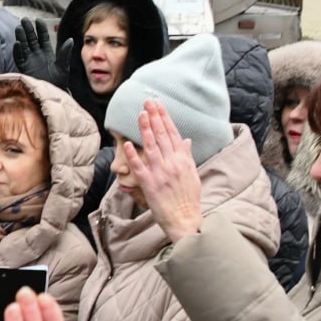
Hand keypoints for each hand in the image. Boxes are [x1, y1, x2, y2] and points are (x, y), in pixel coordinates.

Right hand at [13, 18, 65, 87]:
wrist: (53, 94)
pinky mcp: (24, 69)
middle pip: (31, 39)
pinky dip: (18, 51)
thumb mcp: (63, 66)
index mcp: (47, 53)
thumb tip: (71, 40)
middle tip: (24, 20)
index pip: (43, 38)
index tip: (38, 20)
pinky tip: (17, 44)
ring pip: (24, 46)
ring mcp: (30, 61)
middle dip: (28, 29)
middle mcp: (37, 55)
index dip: (40, 29)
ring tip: (19, 28)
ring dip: (21, 37)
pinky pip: (19, 58)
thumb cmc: (59, 82)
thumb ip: (65, 53)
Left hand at [125, 99, 203, 241]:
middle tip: (147, 101)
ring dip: (145, 129)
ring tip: (140, 114)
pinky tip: (128, 143)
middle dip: (154, 117)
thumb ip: (187, 156)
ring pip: (151, 146)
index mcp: (182, 160)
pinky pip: (140, 167)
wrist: (185, 219)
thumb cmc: (189, 199)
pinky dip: (133, 155)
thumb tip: (186, 140)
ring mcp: (160, 173)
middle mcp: (172, 163)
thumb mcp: (193, 175)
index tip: (158, 105)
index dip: (164, 118)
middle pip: (162, 135)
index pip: (173, 133)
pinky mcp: (149, 184)